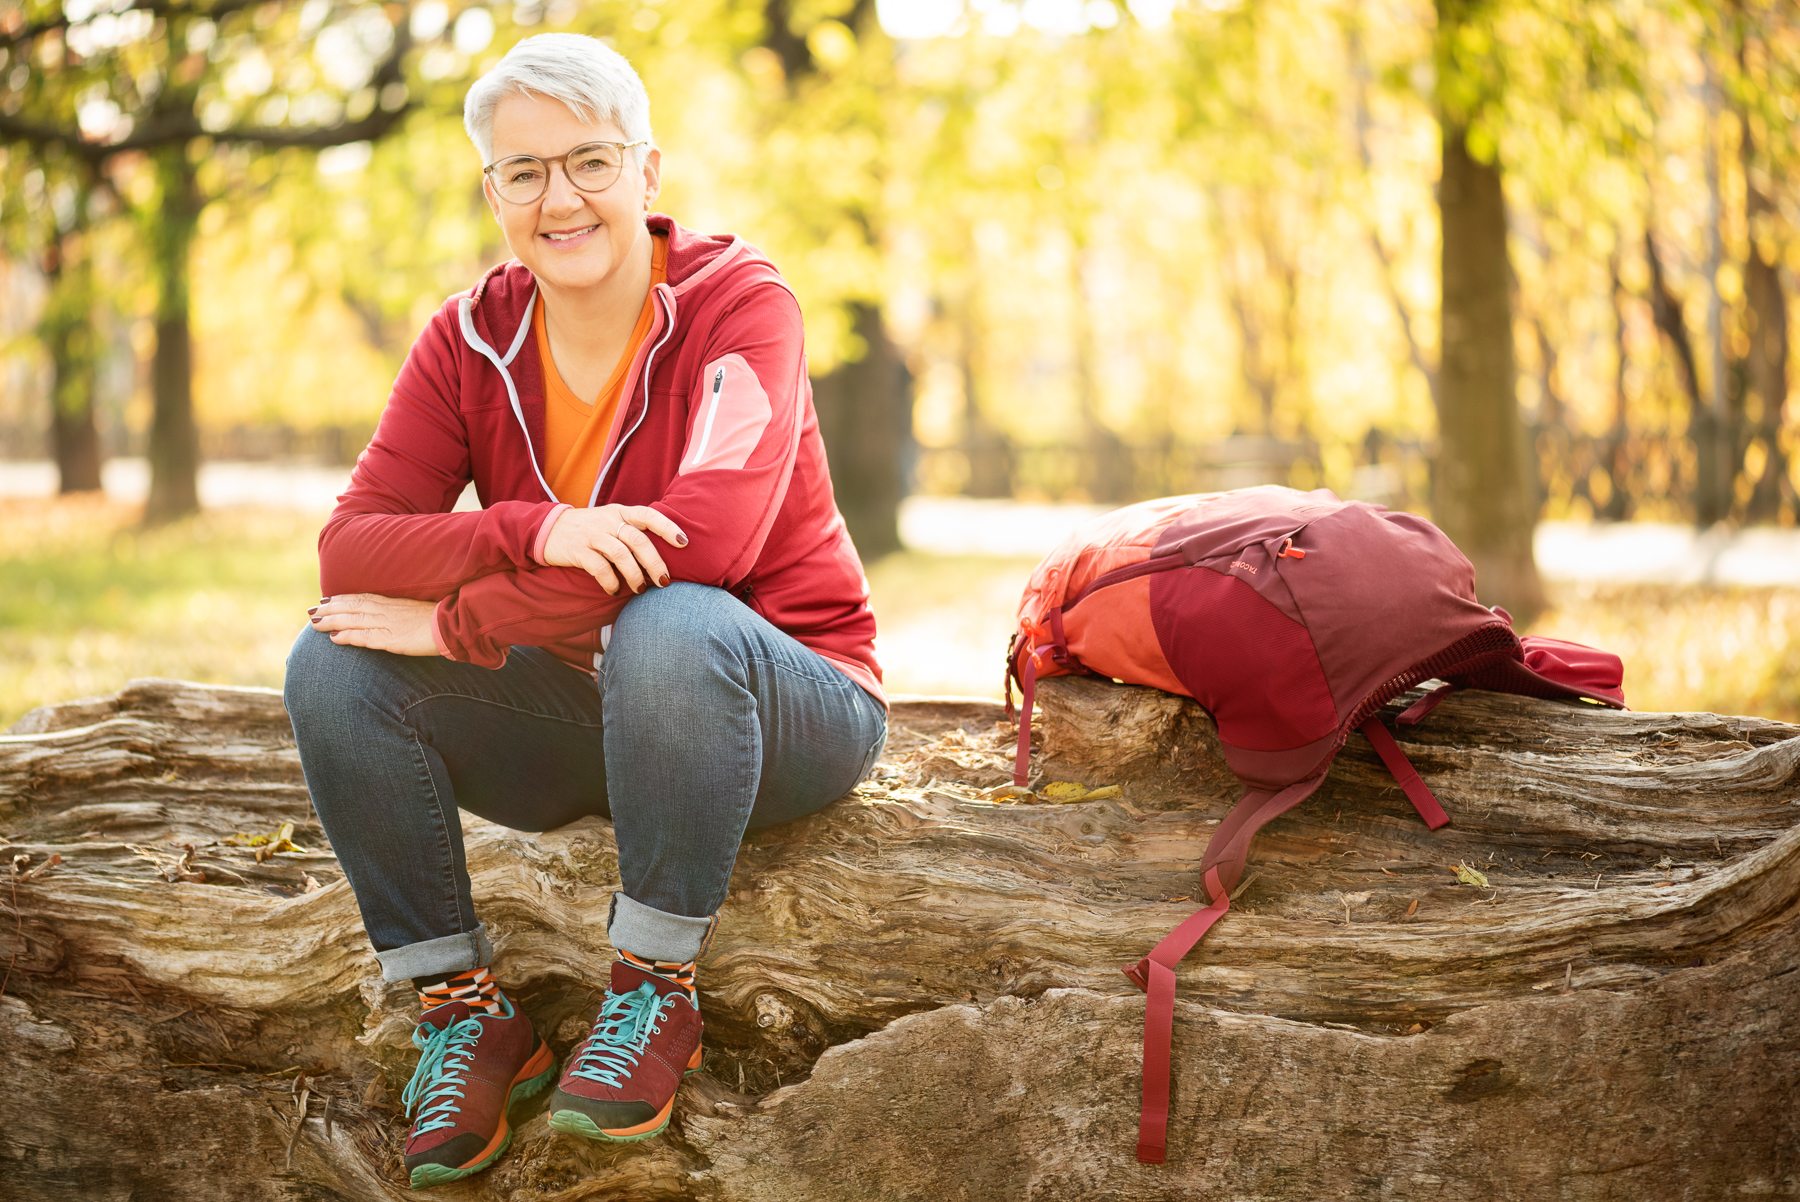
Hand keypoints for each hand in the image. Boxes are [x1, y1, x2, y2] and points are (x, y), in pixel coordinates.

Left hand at [309, 594, 439, 655]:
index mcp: (393, 603)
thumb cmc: (440, 621)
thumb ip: (401, 614)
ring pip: (353, 619)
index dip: (342, 598)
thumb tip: (394, 620)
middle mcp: (386, 610)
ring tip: (315, 623)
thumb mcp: (418, 612)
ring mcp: (387, 623)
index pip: (362, 597)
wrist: (453, 626)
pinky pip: (364, 637)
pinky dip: (347, 636)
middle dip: (330, 608)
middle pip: (352, 606)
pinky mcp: (391, 639)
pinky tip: (334, 638)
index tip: (326, 599)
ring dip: (332, 620)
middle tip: (312, 611)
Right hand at [542, 503, 688, 595]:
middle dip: (655, 563)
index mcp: (620, 512)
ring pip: (621, 554)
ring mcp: (592, 535)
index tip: (683, 543)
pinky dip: (610, 582)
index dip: (668, 527)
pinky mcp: (578, 550)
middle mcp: (608, 521)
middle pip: (638, 540)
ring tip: (639, 589)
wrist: (549, 529)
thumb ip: (633, 531)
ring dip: (634, 575)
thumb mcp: (611, 521)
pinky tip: (614, 590)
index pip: (648, 515)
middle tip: (664, 581)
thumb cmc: (590, 529)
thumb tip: (664, 555)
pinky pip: (599, 568)